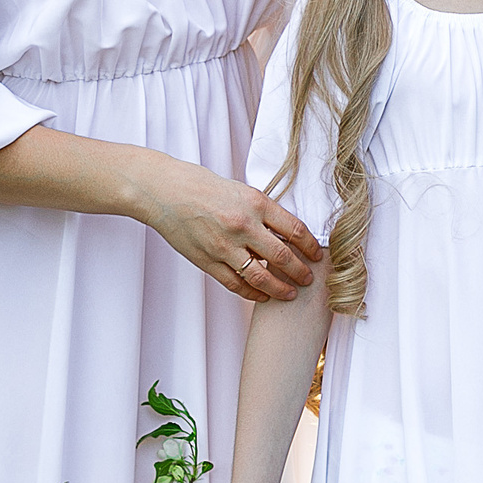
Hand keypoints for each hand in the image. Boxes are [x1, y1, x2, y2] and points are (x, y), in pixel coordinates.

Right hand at [133, 158, 321, 300]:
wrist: (165, 191)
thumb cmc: (203, 187)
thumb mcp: (242, 191)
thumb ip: (264, 213)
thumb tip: (288, 234)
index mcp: (256, 203)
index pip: (294, 230)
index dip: (311, 246)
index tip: (317, 255)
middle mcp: (243, 225)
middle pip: (282, 256)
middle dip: (300, 271)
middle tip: (308, 279)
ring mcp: (224, 246)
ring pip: (260, 276)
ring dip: (280, 288)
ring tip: (290, 293)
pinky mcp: (208, 261)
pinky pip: (236, 284)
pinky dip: (252, 293)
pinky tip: (262, 296)